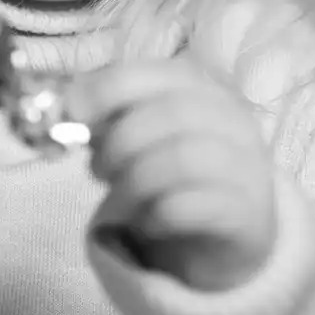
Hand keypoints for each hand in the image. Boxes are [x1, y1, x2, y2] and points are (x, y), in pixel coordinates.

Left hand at [73, 57, 276, 292]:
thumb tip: (67, 113)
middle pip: (169, 113)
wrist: (226, 241)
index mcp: (205, 90)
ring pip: (180, 158)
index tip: (73, 115)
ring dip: (132, 183)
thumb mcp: (142, 143)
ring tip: (118, 205)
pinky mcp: (248, 216)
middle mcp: (233, 121)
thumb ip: (112, 122)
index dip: (108, 89)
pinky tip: (149, 225)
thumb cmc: (175, 181)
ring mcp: (247, 167)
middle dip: (119, 142)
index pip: (156, 73)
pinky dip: (156, 216)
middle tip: (96, 171)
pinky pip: (192, 207)